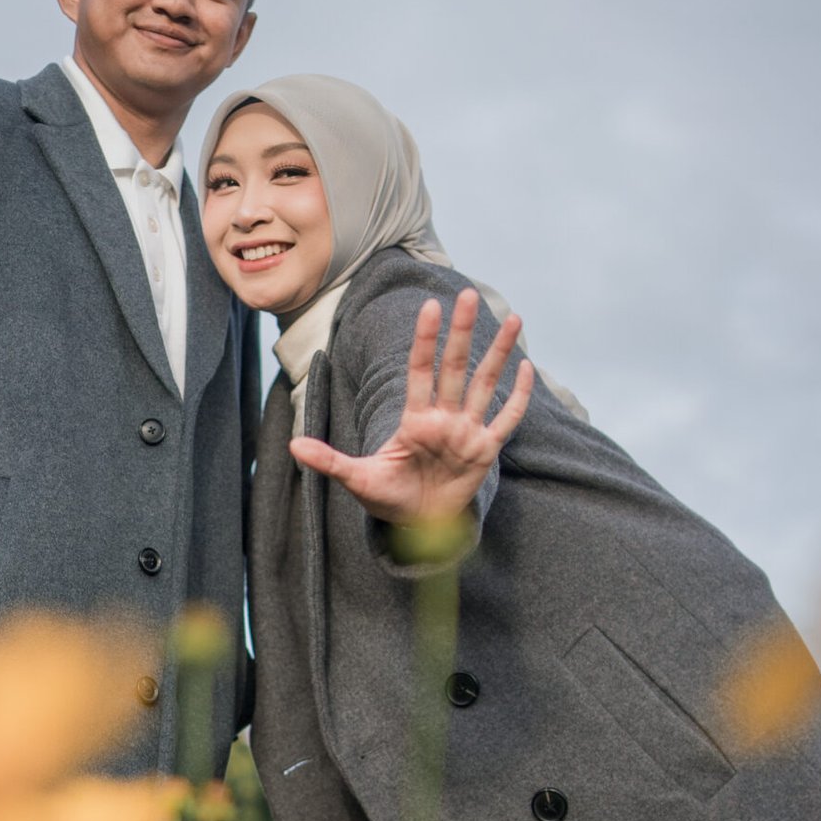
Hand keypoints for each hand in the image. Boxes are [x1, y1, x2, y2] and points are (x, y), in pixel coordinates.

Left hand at [289, 289, 533, 524]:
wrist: (418, 527)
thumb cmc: (388, 498)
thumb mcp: (357, 480)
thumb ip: (329, 462)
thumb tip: (293, 446)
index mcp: (414, 421)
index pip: (420, 371)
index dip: (425, 340)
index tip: (429, 308)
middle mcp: (443, 418)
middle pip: (454, 367)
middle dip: (461, 332)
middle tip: (466, 294)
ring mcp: (467, 432)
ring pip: (486, 384)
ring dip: (499, 353)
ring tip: (514, 319)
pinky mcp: (485, 451)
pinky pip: (506, 419)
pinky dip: (519, 397)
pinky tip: (527, 368)